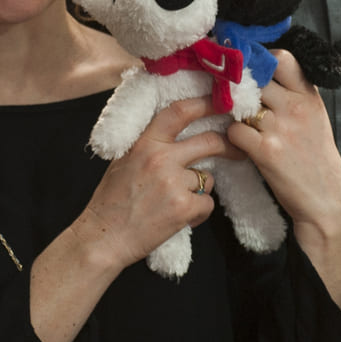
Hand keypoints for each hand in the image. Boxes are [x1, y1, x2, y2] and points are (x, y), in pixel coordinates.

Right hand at [69, 96, 241, 274]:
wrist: (104, 237)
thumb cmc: (111, 201)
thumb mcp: (124, 161)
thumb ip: (149, 144)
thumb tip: (177, 131)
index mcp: (144, 143)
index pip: (180, 112)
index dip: (205, 104)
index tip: (222, 104)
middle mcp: (161, 159)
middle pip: (209, 141)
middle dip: (228, 145)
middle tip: (237, 149)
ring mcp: (173, 183)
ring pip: (207, 178)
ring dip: (198, 189)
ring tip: (175, 202)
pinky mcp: (183, 207)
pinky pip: (207, 203)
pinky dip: (198, 212)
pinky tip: (179, 218)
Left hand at [228, 51, 340, 308]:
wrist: (325, 199)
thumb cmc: (316, 158)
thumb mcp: (316, 117)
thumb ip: (294, 94)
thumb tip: (262, 72)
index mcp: (309, 96)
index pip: (280, 59)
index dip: (261, 61)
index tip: (252, 71)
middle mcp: (295, 107)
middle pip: (254, 79)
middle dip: (242, 89)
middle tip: (236, 98)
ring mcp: (280, 128)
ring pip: (239, 105)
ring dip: (235, 115)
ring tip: (244, 127)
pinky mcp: (266, 151)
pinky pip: (234, 131)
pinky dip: (233, 138)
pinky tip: (243, 146)